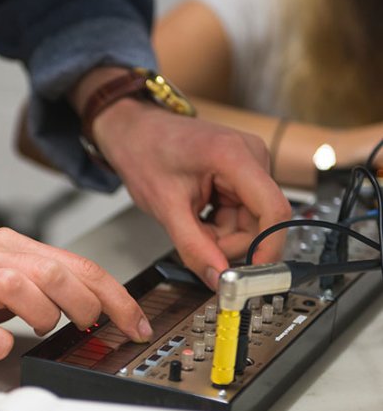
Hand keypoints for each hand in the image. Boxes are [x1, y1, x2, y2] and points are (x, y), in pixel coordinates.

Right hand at [0, 230, 152, 359]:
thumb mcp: (1, 279)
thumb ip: (43, 288)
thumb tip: (93, 308)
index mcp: (12, 249)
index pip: (79, 266)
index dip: (116, 297)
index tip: (136, 323)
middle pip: (56, 272)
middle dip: (88, 304)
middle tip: (90, 327)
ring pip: (21, 286)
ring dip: (46, 314)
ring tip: (44, 330)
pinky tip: (1, 346)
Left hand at [94, 99, 291, 288]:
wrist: (136, 132)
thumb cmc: (146, 153)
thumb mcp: (166, 208)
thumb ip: (193, 247)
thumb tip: (218, 278)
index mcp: (235, 156)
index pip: (274, 210)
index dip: (268, 247)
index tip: (252, 274)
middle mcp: (252, 158)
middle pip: (260, 223)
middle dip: (229, 243)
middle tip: (197, 244)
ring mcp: (250, 167)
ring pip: (249, 224)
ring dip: (221, 237)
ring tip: (190, 223)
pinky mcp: (243, 178)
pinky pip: (241, 217)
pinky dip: (219, 227)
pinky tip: (198, 216)